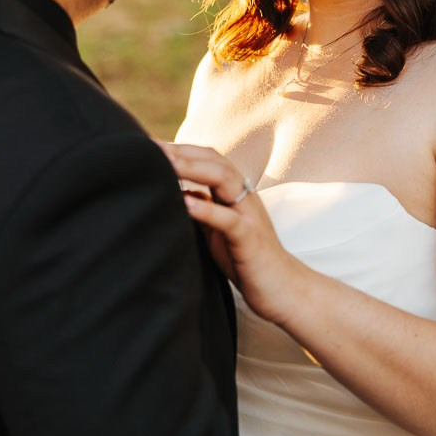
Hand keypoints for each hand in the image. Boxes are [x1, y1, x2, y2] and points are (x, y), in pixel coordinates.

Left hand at [157, 142, 309, 322]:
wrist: (284, 289)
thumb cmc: (247, 259)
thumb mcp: (219, 228)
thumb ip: (203, 208)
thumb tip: (177, 192)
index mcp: (236, 194)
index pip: (209, 160)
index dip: (182, 150)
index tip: (152, 146)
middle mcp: (245, 198)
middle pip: (215, 162)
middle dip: (183, 153)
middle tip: (153, 148)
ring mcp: (250, 216)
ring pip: (225, 180)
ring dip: (193, 169)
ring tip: (167, 164)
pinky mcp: (251, 239)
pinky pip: (229, 220)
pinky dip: (207, 210)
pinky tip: (186, 204)